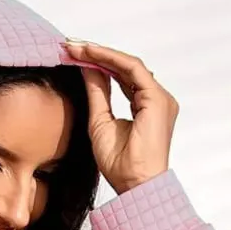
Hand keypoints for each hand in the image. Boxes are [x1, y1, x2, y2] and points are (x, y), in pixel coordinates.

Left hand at [63, 40, 178, 194]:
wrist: (134, 184)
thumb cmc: (120, 164)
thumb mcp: (100, 121)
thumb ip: (97, 94)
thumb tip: (87, 68)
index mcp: (146, 106)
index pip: (122, 77)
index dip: (98, 64)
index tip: (74, 56)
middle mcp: (156, 99)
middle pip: (125, 68)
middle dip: (97, 54)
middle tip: (71, 45)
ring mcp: (159, 98)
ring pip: (128, 65)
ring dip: (100, 53)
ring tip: (76, 47)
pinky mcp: (157, 98)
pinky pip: (131, 69)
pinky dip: (110, 59)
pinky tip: (90, 54)